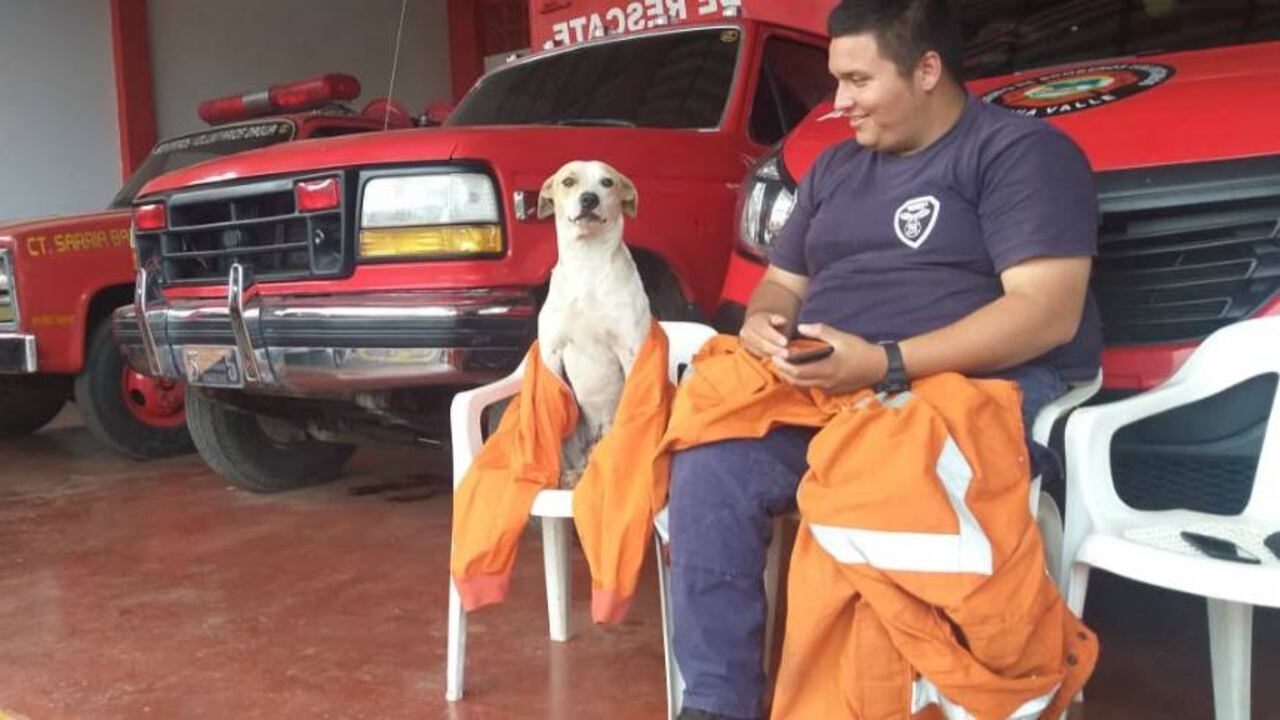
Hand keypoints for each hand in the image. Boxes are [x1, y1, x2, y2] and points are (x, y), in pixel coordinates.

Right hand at [740, 311, 790, 357]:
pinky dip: (771, 358)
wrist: (758, 327)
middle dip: (774, 349)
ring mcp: (746, 344)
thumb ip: (779, 319)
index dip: (774, 337)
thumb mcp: (775, 317)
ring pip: (761, 352)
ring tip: (787, 356)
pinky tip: (781, 358)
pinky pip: (760, 357)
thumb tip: (783, 321)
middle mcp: (746, 333)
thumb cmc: (771, 322)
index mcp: (754, 322)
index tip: (785, 342)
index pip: (763, 330)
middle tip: (786, 354)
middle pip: (761, 343)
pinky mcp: (748, 352)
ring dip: (774, 355)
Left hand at [771, 323, 888, 393]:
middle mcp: (826, 382)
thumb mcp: (841, 337)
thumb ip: (820, 331)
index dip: (783, 365)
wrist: (880, 366)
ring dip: (792, 376)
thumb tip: (801, 327)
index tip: (775, 355)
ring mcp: (830, 388)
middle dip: (783, 371)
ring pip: (804, 385)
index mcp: (826, 369)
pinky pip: (813, 386)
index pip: (797, 372)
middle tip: (775, 359)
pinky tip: (801, 368)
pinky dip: (803, 378)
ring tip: (784, 363)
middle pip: (797, 381)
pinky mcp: (834, 389)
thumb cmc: (861, 350)